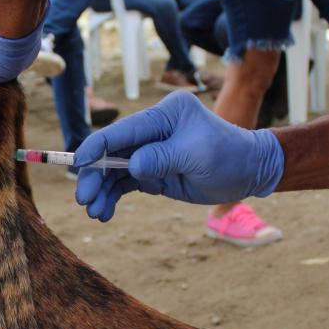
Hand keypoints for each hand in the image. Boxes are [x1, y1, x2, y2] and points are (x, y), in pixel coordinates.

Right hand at [73, 91, 283, 220]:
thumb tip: (133, 166)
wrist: (248, 172)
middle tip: (84, 200)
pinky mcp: (151, 170)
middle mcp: (153, 129)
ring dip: (102, 191)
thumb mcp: (197, 155)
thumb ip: (163, 158)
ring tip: (96, 213)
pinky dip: (113, 197)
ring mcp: (150, 150)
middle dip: (97, 176)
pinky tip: (105, 212)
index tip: (80, 163)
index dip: (98, 146)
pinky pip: (125, 183)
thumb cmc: (228, 156)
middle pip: (113, 152)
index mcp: (165, 114)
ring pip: (115, 170)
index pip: (124, 129)